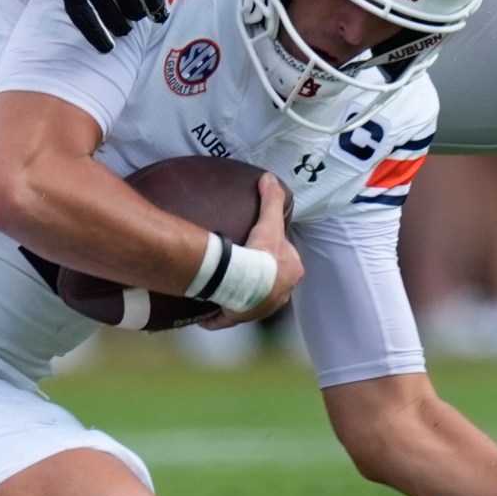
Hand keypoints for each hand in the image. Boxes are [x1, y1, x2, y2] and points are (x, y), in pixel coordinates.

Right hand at [7, 0, 207, 52]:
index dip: (157, 3)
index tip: (160, 13)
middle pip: (130, 2)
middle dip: (137, 13)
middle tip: (137, 16)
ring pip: (108, 11)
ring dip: (119, 25)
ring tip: (124, 29)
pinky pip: (81, 15)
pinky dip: (93, 33)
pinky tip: (105, 46)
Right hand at [209, 173, 300, 326]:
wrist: (248, 282)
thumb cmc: (263, 254)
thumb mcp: (270, 222)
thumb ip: (272, 200)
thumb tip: (269, 178)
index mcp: (291, 272)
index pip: (284, 259)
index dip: (272, 252)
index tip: (258, 247)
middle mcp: (279, 294)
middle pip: (268, 283)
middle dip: (258, 279)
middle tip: (238, 268)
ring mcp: (260, 308)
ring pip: (249, 301)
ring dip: (239, 297)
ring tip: (224, 288)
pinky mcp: (240, 316)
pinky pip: (226, 317)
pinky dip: (217, 317)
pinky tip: (205, 316)